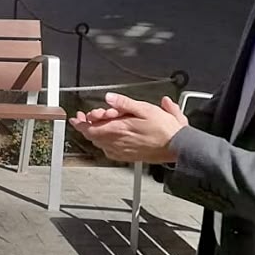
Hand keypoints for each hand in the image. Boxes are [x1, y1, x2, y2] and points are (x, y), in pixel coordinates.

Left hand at [69, 93, 186, 163]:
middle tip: (86, 118)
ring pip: (100, 143)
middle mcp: (117, 142)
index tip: (77, 118)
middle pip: (93, 136)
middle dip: (87, 126)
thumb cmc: (165, 129)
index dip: (81, 123)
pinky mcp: (128, 156)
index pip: (91, 129)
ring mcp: (122, 151)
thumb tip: (110, 98)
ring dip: (96, 133)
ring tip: (99, 124)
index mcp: (119, 130)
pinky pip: (110, 151)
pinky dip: (105, 143)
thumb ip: (124, 103)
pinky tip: (110, 137)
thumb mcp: (145, 108)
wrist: (177, 146)